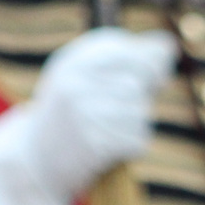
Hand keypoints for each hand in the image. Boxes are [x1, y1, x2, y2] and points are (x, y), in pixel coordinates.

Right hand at [26, 27, 176, 197]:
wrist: (35, 160)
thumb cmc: (70, 112)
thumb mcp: (87, 75)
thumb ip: (126, 56)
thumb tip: (169, 45)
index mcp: (73, 62)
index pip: (129, 53)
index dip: (152, 65)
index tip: (156, 78)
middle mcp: (75, 84)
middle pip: (137, 85)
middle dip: (141, 99)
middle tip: (122, 111)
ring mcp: (82, 115)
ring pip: (140, 114)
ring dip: (135, 125)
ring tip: (108, 130)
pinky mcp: (94, 145)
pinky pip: (137, 140)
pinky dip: (132, 146)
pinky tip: (110, 148)